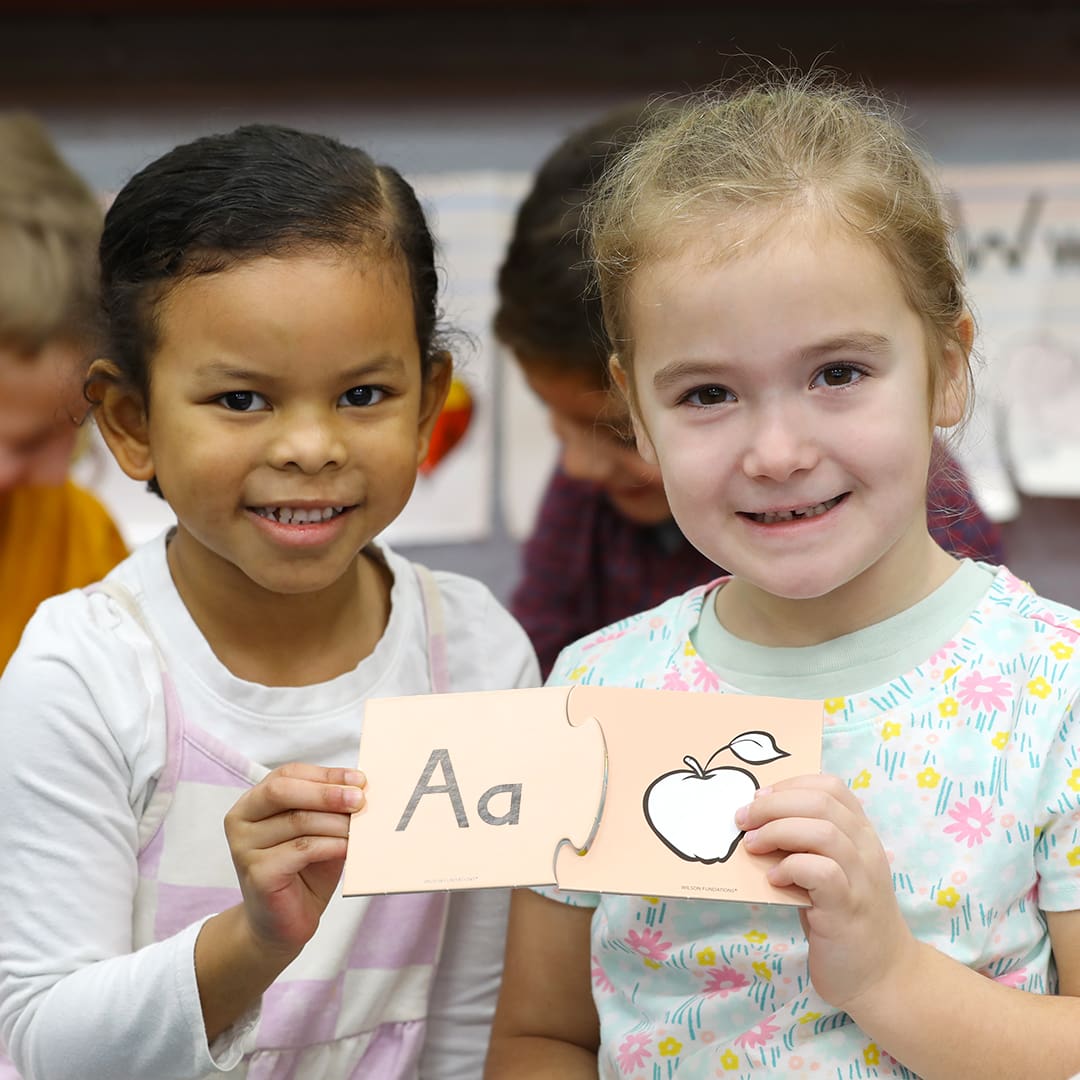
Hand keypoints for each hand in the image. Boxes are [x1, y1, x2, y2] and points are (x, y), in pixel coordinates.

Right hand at [224, 763, 365, 957]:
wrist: (283, 924)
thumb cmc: (304, 872)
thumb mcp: (319, 831)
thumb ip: (330, 808)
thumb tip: (361, 787)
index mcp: (253, 801)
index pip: (288, 774)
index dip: (325, 775)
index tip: (359, 780)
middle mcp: (241, 819)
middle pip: (283, 791)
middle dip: (327, 793)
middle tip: (360, 800)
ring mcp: (243, 847)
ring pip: (297, 821)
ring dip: (336, 822)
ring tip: (360, 828)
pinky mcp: (257, 873)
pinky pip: (301, 850)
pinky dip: (331, 845)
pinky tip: (349, 847)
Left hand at [734, 773, 916, 1012]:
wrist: (882, 977)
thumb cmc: (843, 919)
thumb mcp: (828, 871)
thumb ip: (803, 845)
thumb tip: (755, 822)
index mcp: (861, 834)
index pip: (831, 786)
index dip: (790, 784)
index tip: (760, 796)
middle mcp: (866, 849)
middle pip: (821, 802)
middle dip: (773, 804)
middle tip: (743, 819)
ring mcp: (861, 878)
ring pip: (823, 831)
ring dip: (777, 831)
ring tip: (752, 846)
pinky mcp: (848, 908)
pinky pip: (822, 872)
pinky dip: (791, 868)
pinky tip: (773, 879)